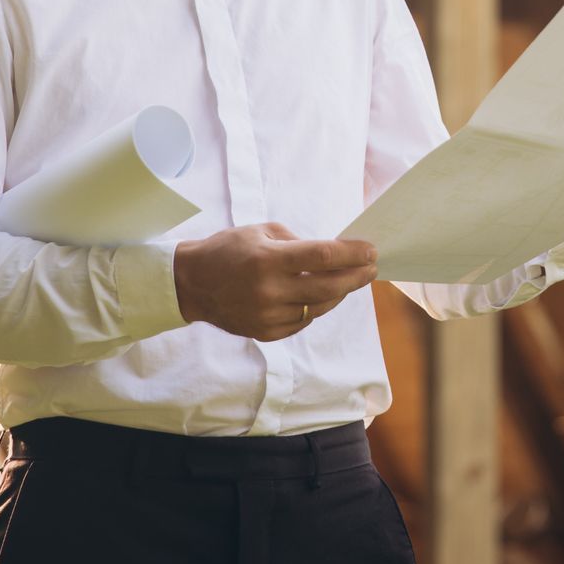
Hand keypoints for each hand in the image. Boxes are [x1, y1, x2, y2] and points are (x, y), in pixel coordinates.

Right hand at [172, 223, 377, 341]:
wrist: (192, 283)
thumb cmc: (229, 249)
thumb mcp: (261, 231)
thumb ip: (298, 242)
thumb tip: (333, 254)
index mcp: (269, 260)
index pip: (324, 257)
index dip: (353, 254)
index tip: (371, 250)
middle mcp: (269, 291)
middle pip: (329, 288)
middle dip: (356, 277)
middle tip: (371, 268)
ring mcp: (267, 316)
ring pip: (319, 308)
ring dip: (339, 294)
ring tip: (349, 280)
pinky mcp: (265, 332)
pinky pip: (302, 321)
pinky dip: (315, 308)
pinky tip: (319, 296)